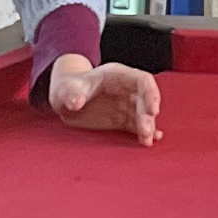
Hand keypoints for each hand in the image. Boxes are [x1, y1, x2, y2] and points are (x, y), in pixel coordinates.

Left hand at [46, 55, 162, 145]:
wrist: (65, 99)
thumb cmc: (68, 89)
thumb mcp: (66, 89)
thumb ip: (72, 94)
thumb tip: (76, 103)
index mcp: (118, 76)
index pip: (143, 81)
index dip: (151, 94)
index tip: (152, 111)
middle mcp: (126, 90)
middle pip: (144, 101)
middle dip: (147, 116)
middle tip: (145, 132)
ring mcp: (125, 105)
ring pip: (143, 115)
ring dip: (147, 127)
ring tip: (146, 141)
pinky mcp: (122, 120)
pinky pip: (136, 126)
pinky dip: (143, 133)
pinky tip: (148, 140)